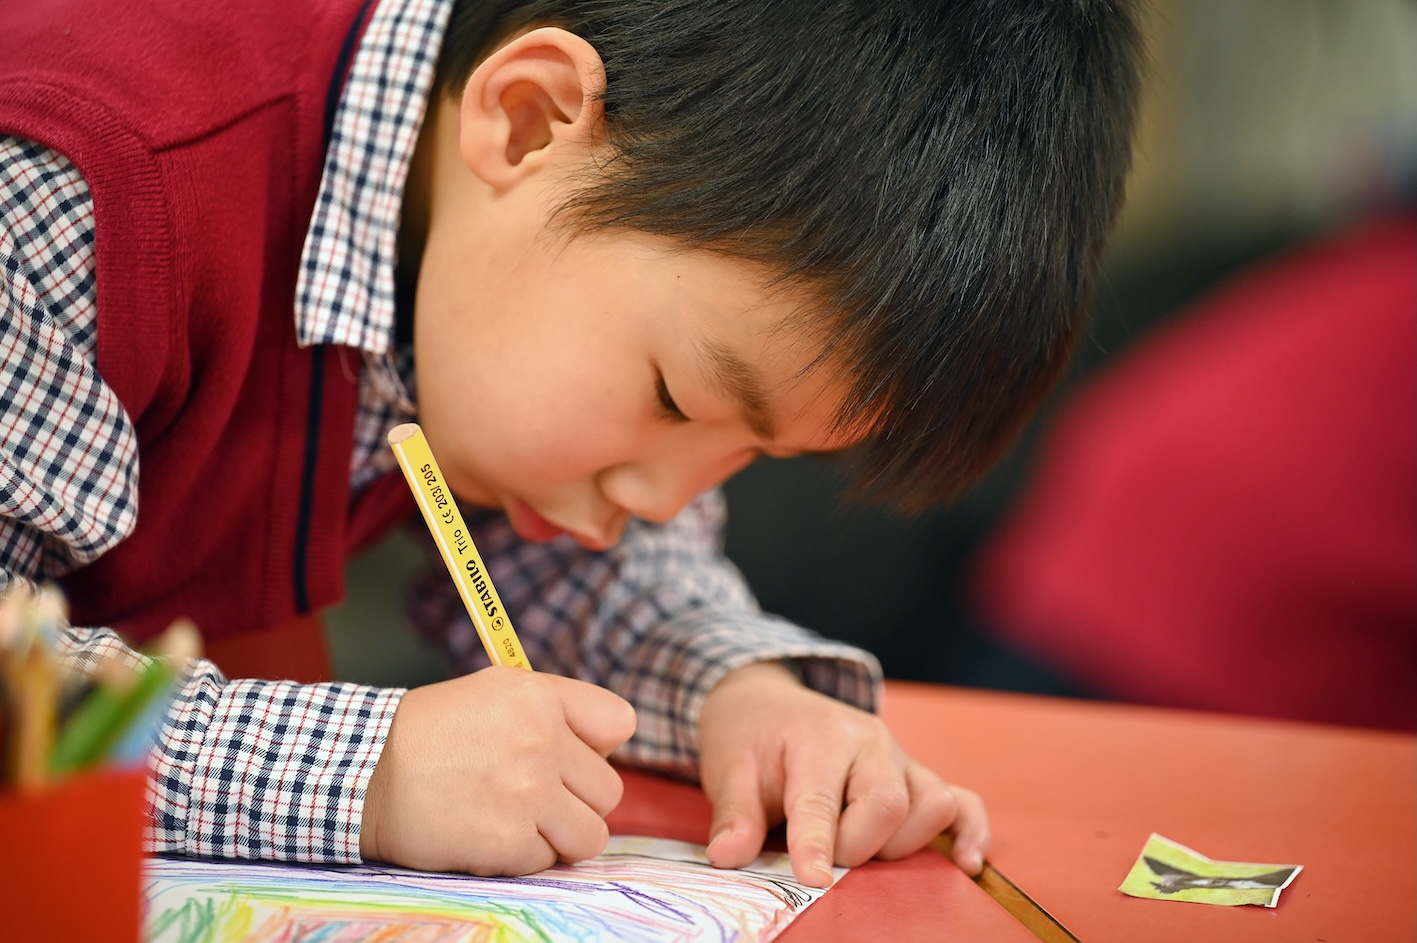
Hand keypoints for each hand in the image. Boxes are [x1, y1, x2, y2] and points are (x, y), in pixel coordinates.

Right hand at [360, 667, 635, 874]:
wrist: (367, 771)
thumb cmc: (432, 730)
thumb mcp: (496, 691)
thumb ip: (557, 708)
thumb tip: (606, 747)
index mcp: (541, 698)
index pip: (620, 723)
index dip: (598, 745)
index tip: (571, 756)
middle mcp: (542, 742)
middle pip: (609, 790)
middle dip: (577, 798)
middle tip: (537, 796)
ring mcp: (529, 794)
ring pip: (591, 834)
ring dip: (560, 835)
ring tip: (521, 821)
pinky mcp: (510, 841)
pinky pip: (547, 861)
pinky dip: (522, 856)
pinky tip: (489, 834)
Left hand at [698, 662, 989, 886]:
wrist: (770, 703)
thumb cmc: (751, 738)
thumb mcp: (728, 768)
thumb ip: (734, 814)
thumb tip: (727, 857)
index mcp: (819, 736)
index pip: (822, 798)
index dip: (817, 843)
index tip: (813, 880)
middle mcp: (871, 742)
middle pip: (888, 805)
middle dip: (855, 848)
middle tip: (820, 857)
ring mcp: (902, 759)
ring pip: (933, 806)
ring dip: (901, 844)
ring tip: (861, 848)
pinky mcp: (919, 776)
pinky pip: (965, 803)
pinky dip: (970, 834)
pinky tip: (965, 864)